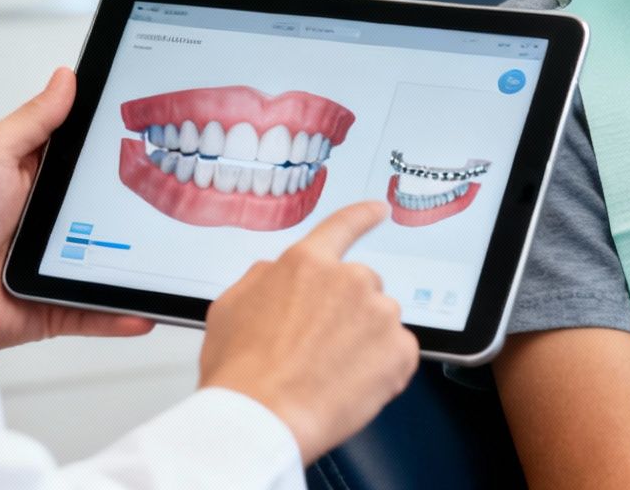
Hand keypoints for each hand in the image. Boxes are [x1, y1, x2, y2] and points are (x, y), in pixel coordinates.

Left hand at [0, 67, 154, 350]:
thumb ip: (34, 119)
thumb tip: (66, 78)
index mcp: (36, 180)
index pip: (87, 162)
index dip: (120, 151)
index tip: (156, 139)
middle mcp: (50, 222)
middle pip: (108, 213)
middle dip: (141, 209)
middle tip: (180, 198)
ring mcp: (56, 265)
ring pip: (112, 264)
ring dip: (141, 266)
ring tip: (174, 260)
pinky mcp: (54, 305)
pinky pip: (96, 312)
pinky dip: (122, 316)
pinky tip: (147, 311)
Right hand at [200, 201, 420, 463]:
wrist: (259, 419)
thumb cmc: (240, 372)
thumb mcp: (229, 308)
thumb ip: (263, 279)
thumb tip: (277, 274)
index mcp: (306, 263)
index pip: (342, 226)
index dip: (362, 216)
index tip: (378, 210)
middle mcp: (349, 280)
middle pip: (361, 286)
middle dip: (347, 312)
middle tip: (318, 347)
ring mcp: (379, 314)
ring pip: (379, 322)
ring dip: (363, 341)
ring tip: (328, 373)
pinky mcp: (399, 351)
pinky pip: (397, 355)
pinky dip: (380, 370)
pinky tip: (348, 385)